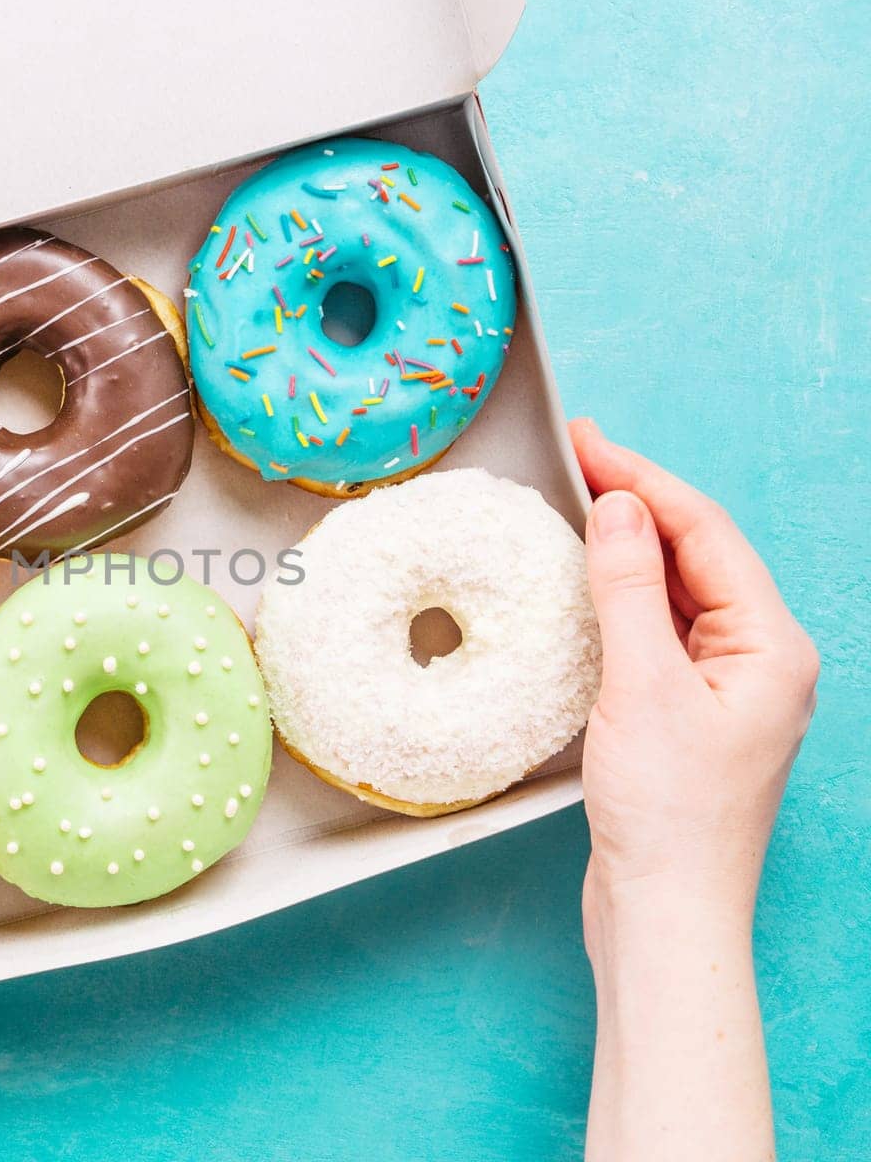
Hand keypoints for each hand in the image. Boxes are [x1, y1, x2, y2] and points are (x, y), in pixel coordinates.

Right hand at [570, 418, 816, 920]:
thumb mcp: (640, 686)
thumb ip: (629, 587)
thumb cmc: (667, 814)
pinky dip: (623, 598)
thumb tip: (618, 505)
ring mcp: (727, 688)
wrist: (665, 910)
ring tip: (575, 505)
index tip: (587, 438)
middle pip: (698, 554)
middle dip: (638, 503)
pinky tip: (588, 584)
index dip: (644, 478)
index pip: (706, 533)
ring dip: (629, 547)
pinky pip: (659, 631)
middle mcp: (761, 660)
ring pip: (678, 591)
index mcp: (772, 646)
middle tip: (575, 456)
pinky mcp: (690, 713)